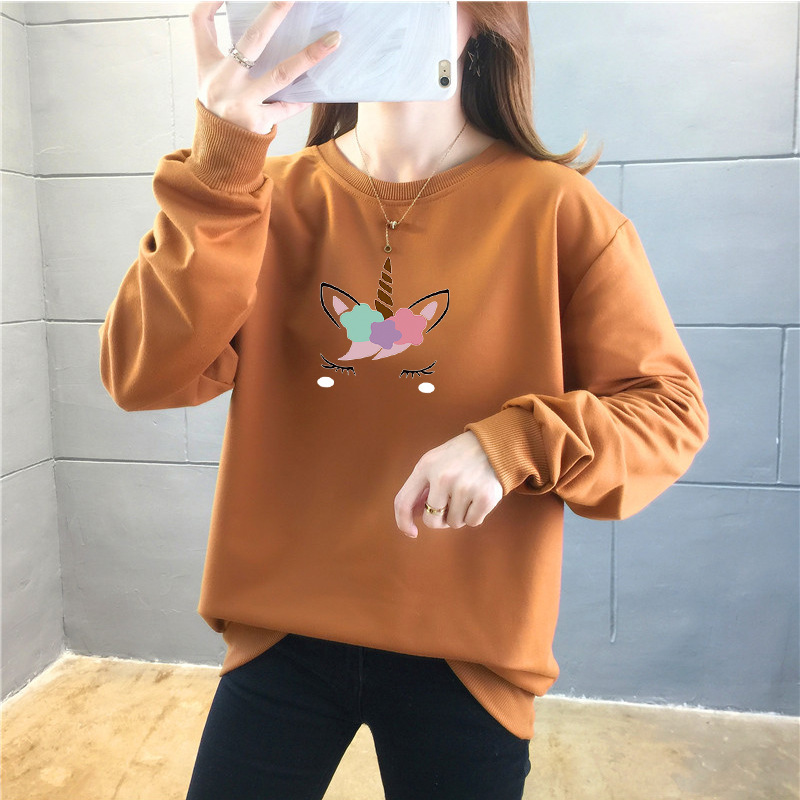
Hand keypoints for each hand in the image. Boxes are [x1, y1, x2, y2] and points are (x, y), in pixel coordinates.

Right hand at [190, 1, 340, 133]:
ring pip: (281, 75)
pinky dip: (301, 99)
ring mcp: (242, 103)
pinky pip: (287, 107)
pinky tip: (316, 91)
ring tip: (333, 40)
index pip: (201, 21)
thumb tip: (224, 2)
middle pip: (253, 41)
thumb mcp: (206, 70)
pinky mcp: (258, 123)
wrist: (218, 149)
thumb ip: (212, 38)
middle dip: (275, 14)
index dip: (211, 0)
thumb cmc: (216, 100)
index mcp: (209, 64)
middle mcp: (224, 81)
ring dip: (309, 57)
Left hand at [394, 432, 503, 538]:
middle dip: (438, 519)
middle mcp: (443, 477)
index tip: (411, 532)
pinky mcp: (485, 496)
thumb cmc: (458, 457)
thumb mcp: (433, 463)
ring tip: (466, 495)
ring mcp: (464, 487)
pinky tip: (477, 497)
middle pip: (431, 520)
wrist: (493, 445)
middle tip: (448, 506)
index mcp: (425, 466)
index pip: (403, 502)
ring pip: (454, 523)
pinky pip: (473, 522)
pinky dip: (475, 515)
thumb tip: (411, 516)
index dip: (403, 522)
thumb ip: (420, 488)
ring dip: (459, 515)